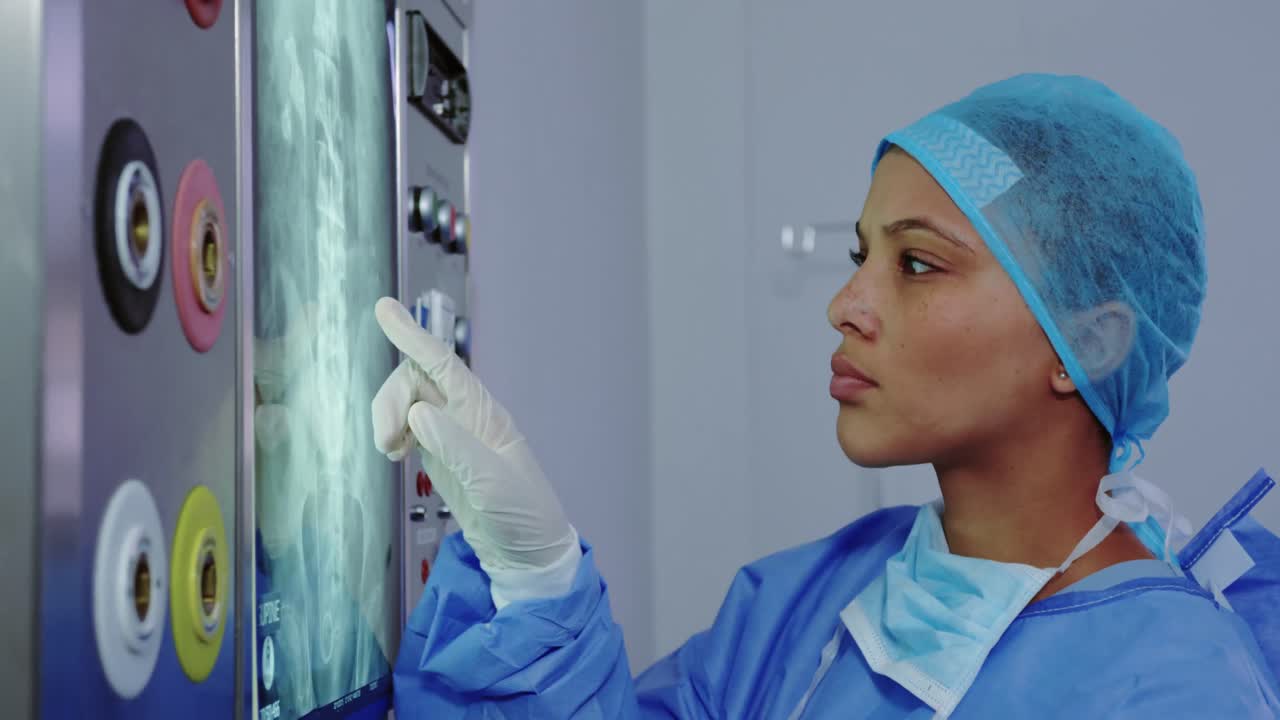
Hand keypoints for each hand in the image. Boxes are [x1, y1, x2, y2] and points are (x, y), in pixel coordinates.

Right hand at [370, 297, 578, 593]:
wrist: (526, 554)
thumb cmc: (522, 515)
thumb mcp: (491, 483)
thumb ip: (455, 447)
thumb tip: (417, 413)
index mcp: (485, 414)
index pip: (444, 364)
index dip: (413, 336)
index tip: (383, 308)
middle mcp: (466, 415)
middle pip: (415, 380)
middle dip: (390, 400)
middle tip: (385, 442)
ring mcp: (451, 433)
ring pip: (406, 402)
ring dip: (387, 418)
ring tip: (389, 452)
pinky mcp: (440, 454)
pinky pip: (406, 427)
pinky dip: (392, 433)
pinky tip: (394, 454)